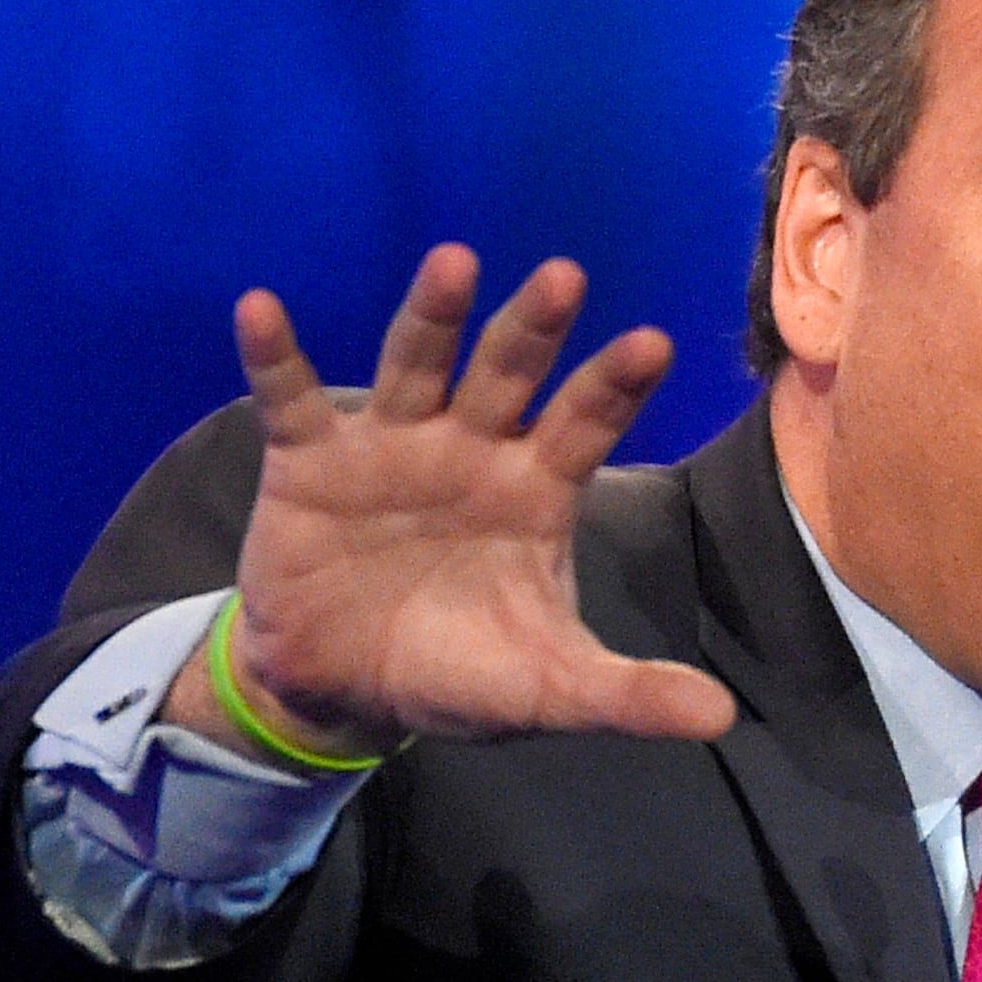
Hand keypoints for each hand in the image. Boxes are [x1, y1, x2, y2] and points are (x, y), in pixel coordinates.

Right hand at [169, 245, 741, 758]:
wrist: (347, 691)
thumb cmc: (461, 673)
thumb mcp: (549, 689)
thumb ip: (629, 694)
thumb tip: (721, 718)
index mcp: (536, 488)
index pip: (585, 424)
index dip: (614, 386)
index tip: (653, 343)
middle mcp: (471, 448)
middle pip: (507, 374)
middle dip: (532, 328)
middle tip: (564, 277)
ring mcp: (392, 445)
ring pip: (414, 366)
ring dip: (431, 317)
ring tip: (454, 263)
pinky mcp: (311, 461)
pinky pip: (291, 399)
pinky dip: (276, 358)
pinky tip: (260, 310)